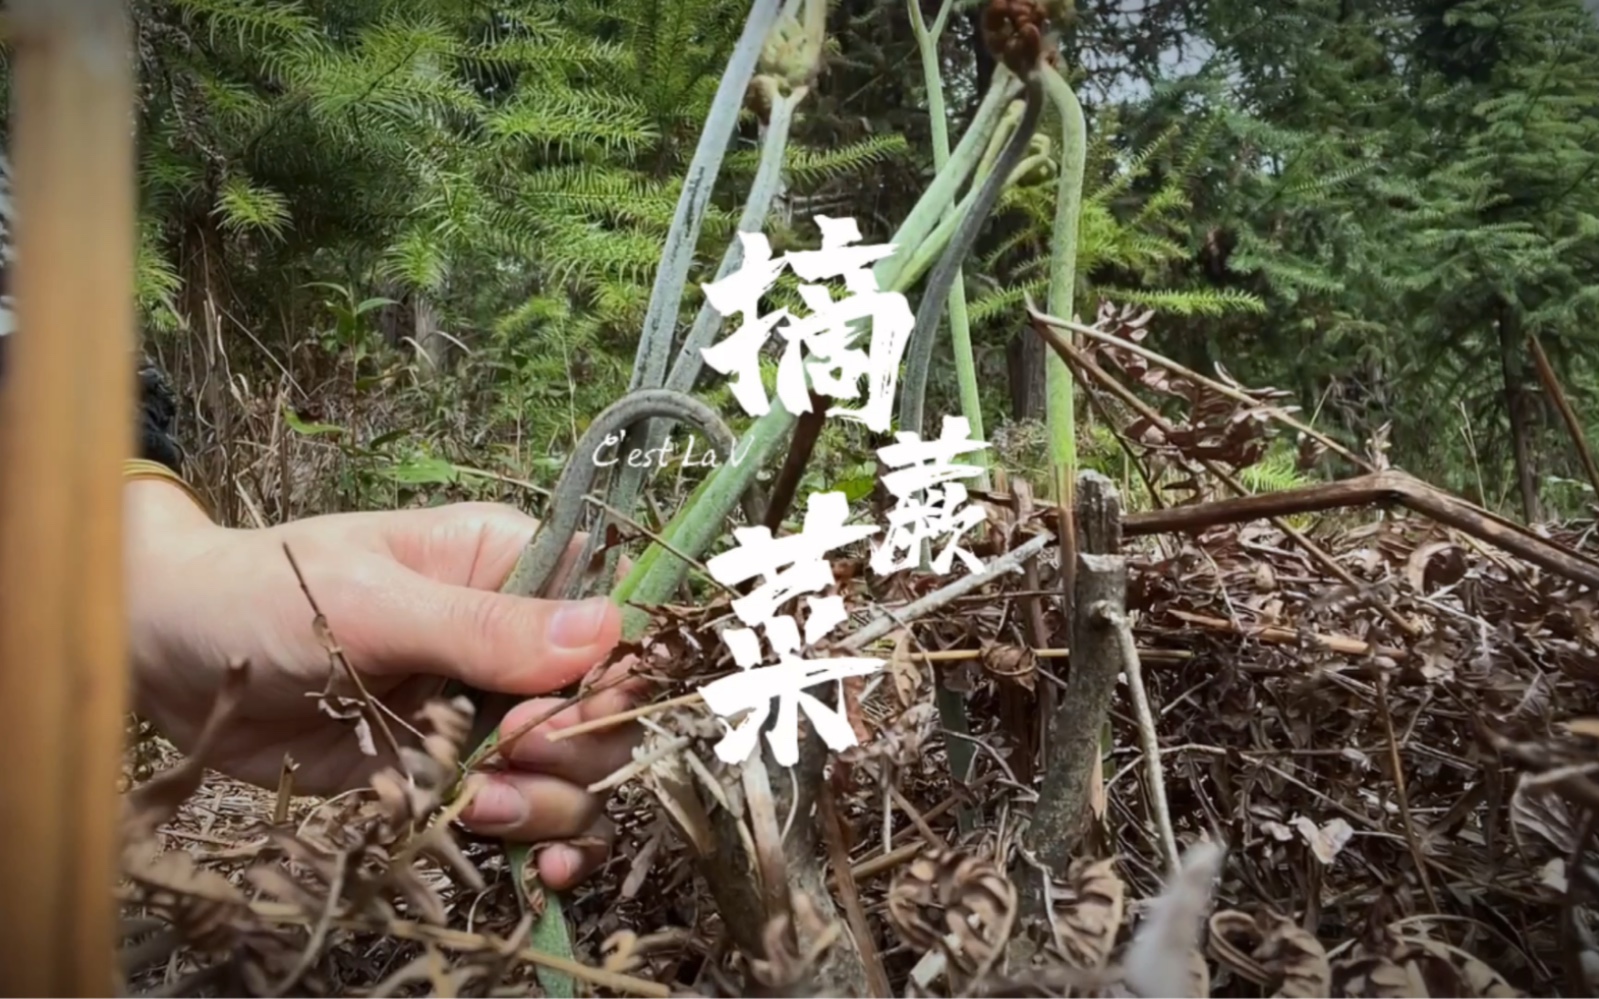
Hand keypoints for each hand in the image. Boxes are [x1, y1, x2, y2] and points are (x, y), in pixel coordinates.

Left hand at [125, 481, 641, 888]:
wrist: (168, 658)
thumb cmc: (263, 593)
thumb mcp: (369, 602)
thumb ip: (482, 626)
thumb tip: (603, 629)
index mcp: (510, 567)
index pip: (610, 617)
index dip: (614, 674)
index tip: (576, 711)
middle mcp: (514, 641)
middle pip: (604, 707)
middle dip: (578, 749)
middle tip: (512, 759)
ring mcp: (484, 713)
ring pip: (576, 773)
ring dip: (551, 804)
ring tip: (482, 808)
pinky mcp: (449, 773)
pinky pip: (525, 815)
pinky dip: (537, 845)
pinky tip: (530, 865)